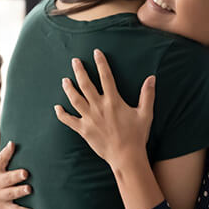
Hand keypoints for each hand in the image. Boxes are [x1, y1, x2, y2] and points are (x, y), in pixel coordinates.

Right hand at [0, 125, 34, 208]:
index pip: (1, 159)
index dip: (6, 152)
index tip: (13, 144)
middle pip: (7, 178)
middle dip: (15, 176)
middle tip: (25, 173)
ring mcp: (0, 196)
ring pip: (11, 194)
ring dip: (20, 191)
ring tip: (29, 189)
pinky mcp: (4, 208)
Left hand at [55, 49, 154, 172]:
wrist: (126, 156)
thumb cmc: (137, 135)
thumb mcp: (145, 114)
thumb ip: (147, 95)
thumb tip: (152, 78)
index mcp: (113, 101)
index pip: (106, 77)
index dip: (101, 63)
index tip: (96, 52)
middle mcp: (99, 107)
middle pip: (86, 85)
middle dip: (79, 71)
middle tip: (74, 61)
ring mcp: (89, 118)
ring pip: (75, 99)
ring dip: (69, 88)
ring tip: (64, 80)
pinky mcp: (83, 130)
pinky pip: (69, 120)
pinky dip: (62, 114)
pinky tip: (57, 108)